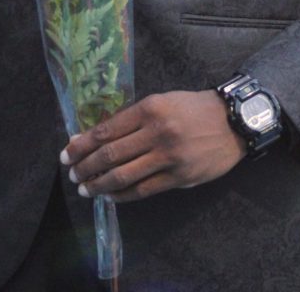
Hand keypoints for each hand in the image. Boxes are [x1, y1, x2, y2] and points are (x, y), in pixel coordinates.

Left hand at [62, 90, 246, 201]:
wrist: (232, 121)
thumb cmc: (192, 108)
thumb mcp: (160, 102)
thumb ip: (132, 119)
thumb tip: (97, 135)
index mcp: (148, 109)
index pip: (107, 130)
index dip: (83, 144)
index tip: (67, 152)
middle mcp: (156, 133)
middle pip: (111, 154)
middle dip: (86, 166)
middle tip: (71, 173)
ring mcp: (169, 157)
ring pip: (125, 175)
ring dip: (100, 184)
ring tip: (85, 188)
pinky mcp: (180, 178)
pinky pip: (145, 189)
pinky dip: (123, 195)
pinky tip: (111, 196)